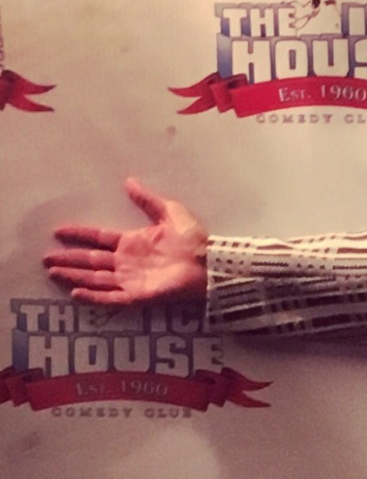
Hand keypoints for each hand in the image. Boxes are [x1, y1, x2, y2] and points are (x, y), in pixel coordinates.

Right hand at [45, 178, 208, 304]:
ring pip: (95, 278)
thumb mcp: (169, 212)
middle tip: (46, 258)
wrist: (208, 262)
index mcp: (132, 242)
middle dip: (68, 260)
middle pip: (90, 260)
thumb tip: (130, 181)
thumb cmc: (193, 239)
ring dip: (74, 276)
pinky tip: (76, 293)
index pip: (98, 238)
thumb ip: (148, 199)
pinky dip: (94, 296)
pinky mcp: (138, 295)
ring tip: (53, 272)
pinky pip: (111, 297)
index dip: (78, 235)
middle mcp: (127, 262)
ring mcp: (131, 279)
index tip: (58, 232)